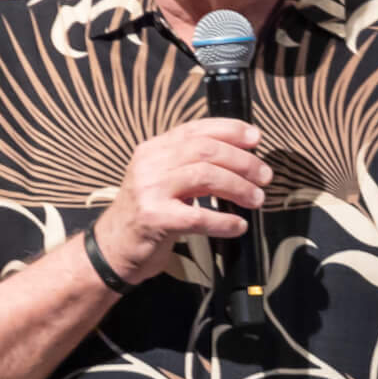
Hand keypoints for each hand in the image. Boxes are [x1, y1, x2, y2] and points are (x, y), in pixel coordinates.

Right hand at [92, 119, 270, 285]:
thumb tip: (239, 157)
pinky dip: (224, 221)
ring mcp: (149, 190)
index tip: (256, 139)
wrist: (113, 248)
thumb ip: (189, 165)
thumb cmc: (146, 216)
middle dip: (242, 162)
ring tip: (256, 199)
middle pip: (206, 151)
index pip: (196, 130)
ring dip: (238, 187)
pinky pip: (198, 217)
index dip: (230, 130)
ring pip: (205, 177)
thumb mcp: (162, 181)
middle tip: (264, 176)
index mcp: (153, 149)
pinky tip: (238, 226)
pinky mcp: (154, 218)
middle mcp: (149, 164)